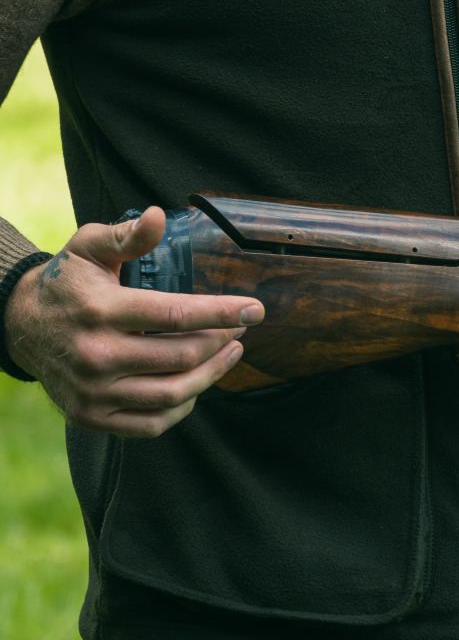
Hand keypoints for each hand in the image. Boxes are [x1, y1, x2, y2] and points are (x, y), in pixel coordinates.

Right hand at [4, 207, 264, 438]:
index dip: (221, 312)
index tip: (255, 311)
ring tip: (231, 353)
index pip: (175, 315)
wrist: (22, 326)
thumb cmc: (68, 282)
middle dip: (222, 340)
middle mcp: (97, 355)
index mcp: (101, 311)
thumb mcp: (89, 247)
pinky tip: (197, 383)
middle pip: (182, 356)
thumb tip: (158, 216)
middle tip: (240, 327)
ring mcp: (93, 392)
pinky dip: (182, 406)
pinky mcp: (92, 416)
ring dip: (212, 374)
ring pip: (173, 393)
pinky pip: (152, 423)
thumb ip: (126, 236)